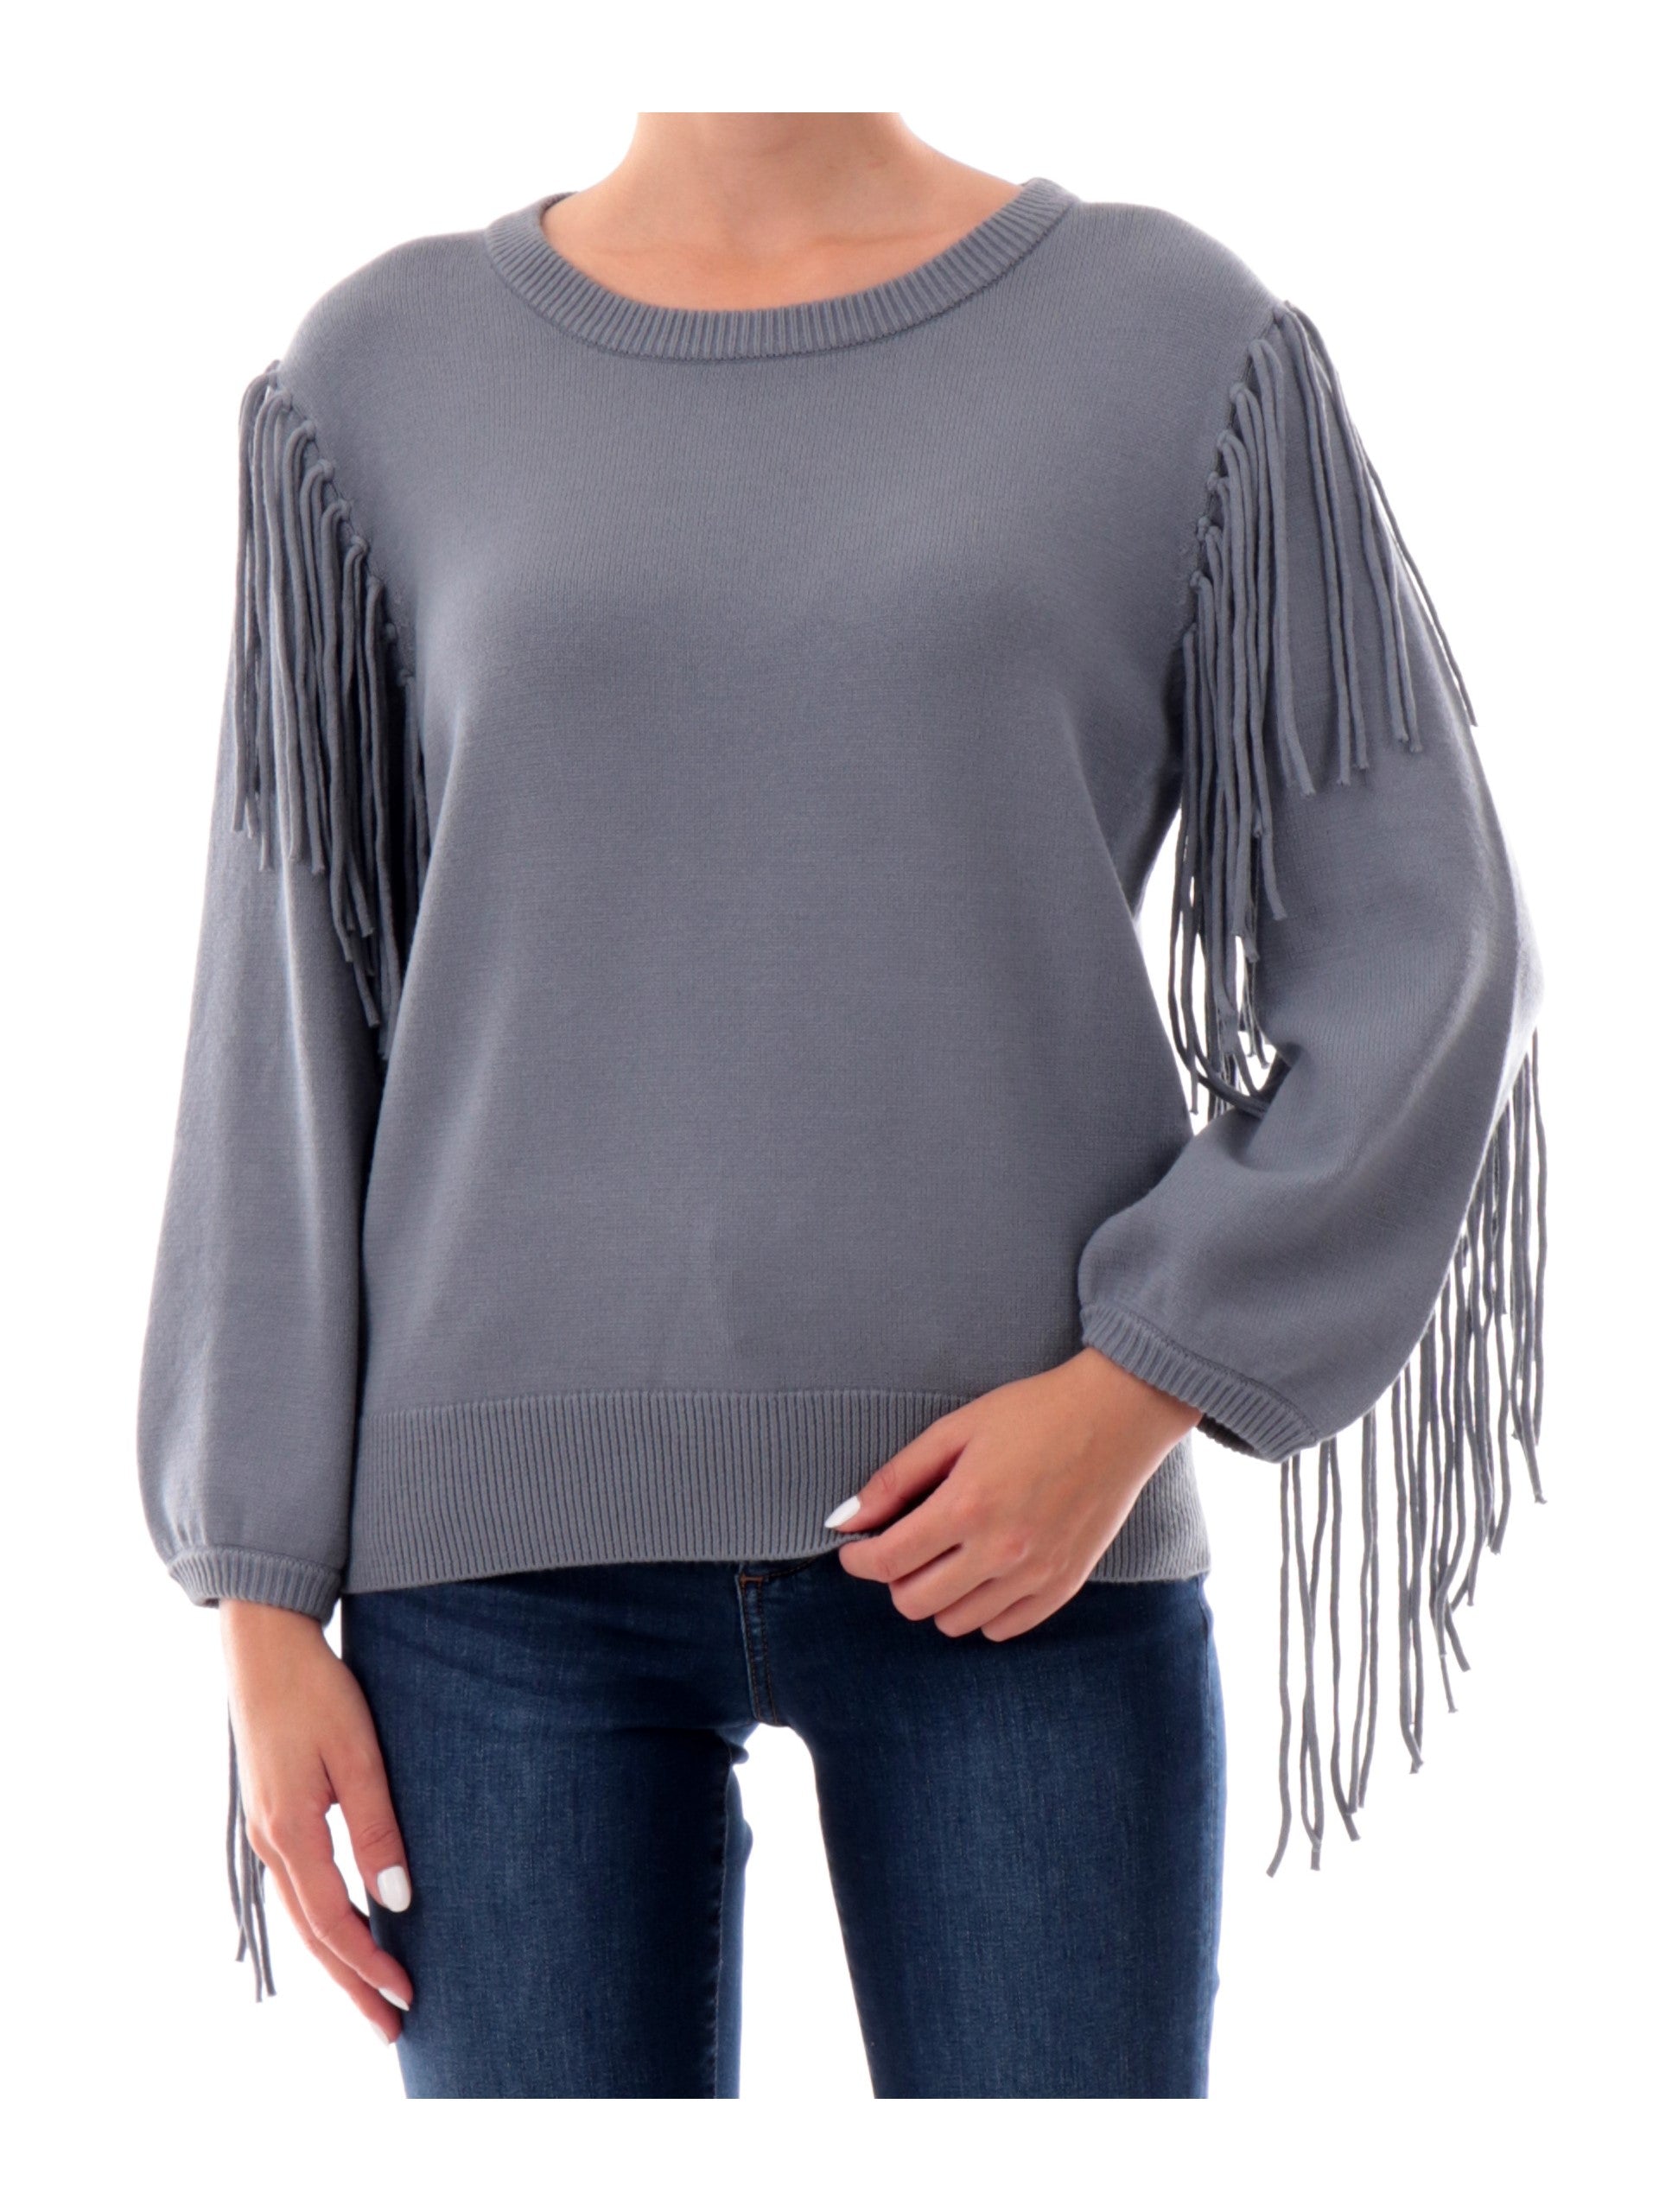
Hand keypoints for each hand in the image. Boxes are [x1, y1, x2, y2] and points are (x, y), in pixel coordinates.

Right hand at [219, 1600, 413, 2041]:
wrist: (265, 1643)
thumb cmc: (316, 1690)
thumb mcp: (358, 1754)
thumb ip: (378, 1828)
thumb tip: (398, 1900)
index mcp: (290, 1832)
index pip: (334, 1923)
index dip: (370, 1965)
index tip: (408, 1997)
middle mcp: (270, 1841)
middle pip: (313, 1934)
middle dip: (352, 1984)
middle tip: (391, 2028)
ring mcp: (265, 1829)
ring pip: (301, 1915)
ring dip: (336, 1959)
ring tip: (371, 1994)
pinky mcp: (271, 1813)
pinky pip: (295, 1888)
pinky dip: (320, 1922)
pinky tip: (342, 1930)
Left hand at [829, 1349, 1200, 1640]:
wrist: (1117, 1416)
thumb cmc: (1033, 1413)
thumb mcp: (955, 1430)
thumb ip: (896, 1478)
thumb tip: (845, 1518)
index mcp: (966, 1506)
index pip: (888, 1561)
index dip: (858, 1559)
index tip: (854, 1549)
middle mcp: (999, 1551)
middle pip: (915, 1602)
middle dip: (895, 1579)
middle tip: (904, 1548)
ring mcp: (1035, 1574)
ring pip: (955, 1623)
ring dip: (937, 1597)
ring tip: (947, 1557)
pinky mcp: (1064, 1585)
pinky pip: (1002, 1629)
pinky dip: (981, 1611)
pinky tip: (982, 1575)